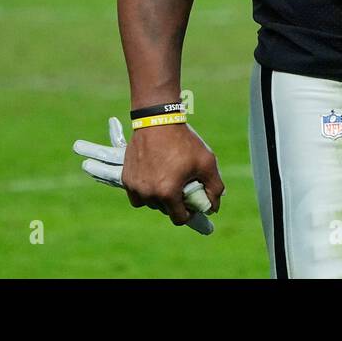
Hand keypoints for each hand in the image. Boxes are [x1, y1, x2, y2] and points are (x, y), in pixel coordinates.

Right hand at [74, 116, 220, 234]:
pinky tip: (155, 177)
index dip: (189, 213)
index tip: (192, 204)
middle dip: (174, 203)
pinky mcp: (126, 178)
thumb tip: (213, 208)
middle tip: (181, 186)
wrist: (158, 122)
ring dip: (159, 198)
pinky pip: (136, 195)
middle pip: (165, 210)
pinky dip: (145, 191)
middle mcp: (148, 194)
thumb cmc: (184, 142)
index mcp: (168, 193)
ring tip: (168, 180)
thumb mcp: (207, 162)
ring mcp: (135, 187)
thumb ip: (215, 188)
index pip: (179, 218)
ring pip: (150, 203)